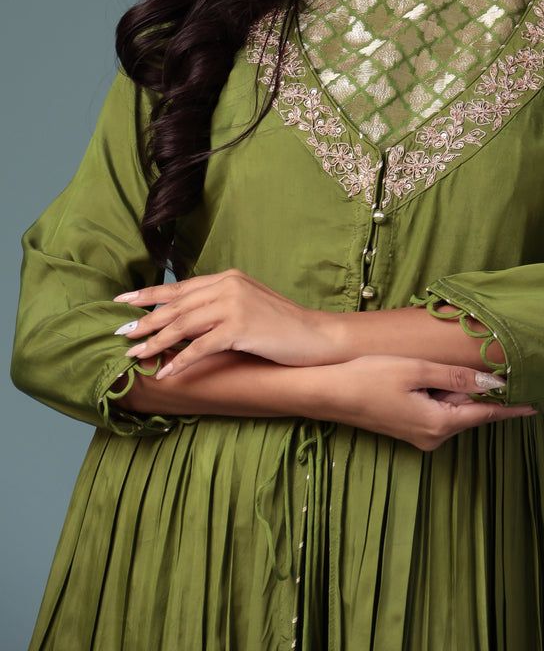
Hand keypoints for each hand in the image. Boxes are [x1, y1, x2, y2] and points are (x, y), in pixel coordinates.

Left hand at [114, 269, 336, 376]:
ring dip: (156, 342)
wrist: (315, 336)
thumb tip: (182, 320)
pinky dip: (181, 361)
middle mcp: (229, 285)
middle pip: (177, 305)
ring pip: (184, 325)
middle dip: (145, 321)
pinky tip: (167, 372)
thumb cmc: (281, 326)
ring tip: (136, 355)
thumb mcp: (246, 307)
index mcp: (228, 277)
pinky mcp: (240, 327)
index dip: (149, 295)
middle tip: (121, 335)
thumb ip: (217, 307)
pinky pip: (201, 346)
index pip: (180, 287)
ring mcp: (234, 305)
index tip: (122, 302)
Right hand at [306, 355, 535, 449]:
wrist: (326, 393)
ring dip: (454, 389)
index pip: (485, 414)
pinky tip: (428, 376)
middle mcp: (432, 436)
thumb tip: (493, 384)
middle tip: (488, 363)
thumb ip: (456, 378)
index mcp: (439, 423)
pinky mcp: (407, 427)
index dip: (511, 407)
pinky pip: (435, 410)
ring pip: (451, 408)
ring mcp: (419, 434)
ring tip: (445, 366)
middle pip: (468, 409)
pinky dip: (440, 393)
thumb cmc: (368, 377)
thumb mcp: (417, 371)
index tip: (535, 405)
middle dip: (477, 389)